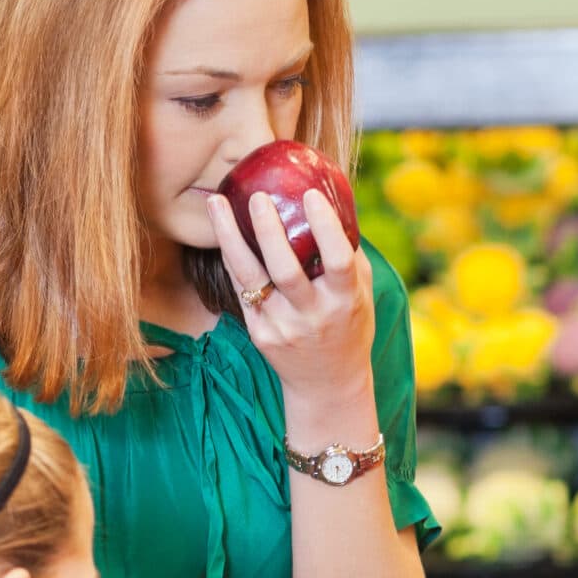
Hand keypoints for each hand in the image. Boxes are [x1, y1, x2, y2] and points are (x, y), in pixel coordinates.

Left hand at [207, 187, 375, 409]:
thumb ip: (350, 251)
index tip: (310, 194)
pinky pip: (241, 290)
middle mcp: (313, 315)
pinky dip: (230, 259)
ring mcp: (282, 326)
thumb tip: (333, 197)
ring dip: (230, 238)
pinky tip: (221, 232)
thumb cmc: (349, 325)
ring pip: (250, 279)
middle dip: (268, 230)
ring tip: (216, 203)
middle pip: (285, 270)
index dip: (324, 226)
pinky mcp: (260, 333)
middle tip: (257, 197)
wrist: (329, 384)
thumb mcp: (361, 292)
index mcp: (345, 300)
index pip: (336, 259)